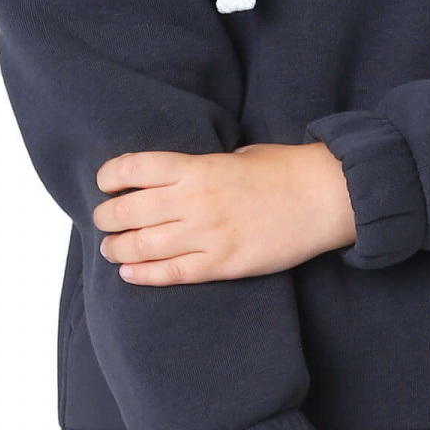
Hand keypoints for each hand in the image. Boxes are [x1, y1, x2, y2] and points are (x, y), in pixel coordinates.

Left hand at [93, 142, 355, 282]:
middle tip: (104, 220)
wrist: (326, 197)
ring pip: (143, 246)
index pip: (133, 168)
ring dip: (117, 249)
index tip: (104, 182)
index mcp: (197, 167)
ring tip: (110, 249)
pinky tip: (130, 274)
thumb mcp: (236, 155)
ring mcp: (208, 234)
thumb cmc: (285, 170)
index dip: (110, 176)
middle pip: (128, 210)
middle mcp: (195, 200)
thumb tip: (174, 180)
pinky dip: (144, 275)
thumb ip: (200, 168)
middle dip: (107, 216)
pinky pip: (172, 273)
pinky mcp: (223, 264)